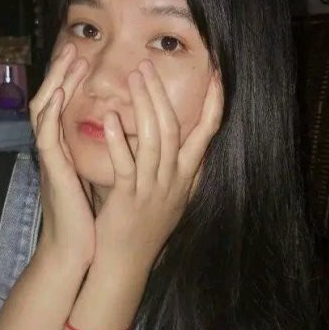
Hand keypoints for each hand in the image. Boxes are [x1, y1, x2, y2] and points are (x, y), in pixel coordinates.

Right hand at [29, 43, 94, 266]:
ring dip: (56, 84)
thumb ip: (106, 156)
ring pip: (44, 111)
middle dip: (63, 73)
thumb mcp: (101, 178)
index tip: (87, 57)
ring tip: (69, 58)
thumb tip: (128, 138)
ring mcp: (51, 159)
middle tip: (75, 47)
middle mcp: (56, 150)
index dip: (74, 82)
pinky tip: (57, 95)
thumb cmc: (93, 217)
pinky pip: (45, 137)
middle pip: (52, 101)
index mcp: (68, 149)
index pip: (67, 107)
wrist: (78, 250)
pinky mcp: (51, 172)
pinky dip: (49, 114)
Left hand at [94, 60, 223, 272]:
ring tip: (132, 77)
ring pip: (154, 141)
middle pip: (174, 129)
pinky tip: (111, 119)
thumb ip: (176, 167)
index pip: (207, 134)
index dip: (214, 102)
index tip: (217, 72)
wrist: (126, 264)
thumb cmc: (144, 227)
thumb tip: (176, 137)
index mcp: (186, 177)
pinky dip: (119, 141)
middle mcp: (174, 181)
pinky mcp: (127, 200)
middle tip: (147, 64)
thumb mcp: (171, 197)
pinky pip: (126, 166)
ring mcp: (152, 190)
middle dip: (162, 94)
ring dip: (144, 105)